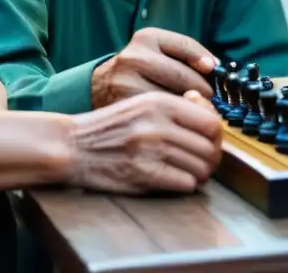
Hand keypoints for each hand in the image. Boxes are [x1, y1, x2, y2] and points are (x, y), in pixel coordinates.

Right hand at [65, 91, 222, 193]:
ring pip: (201, 167)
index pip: (211, 122)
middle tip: (204, 162)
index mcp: (162, 103)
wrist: (71, 145)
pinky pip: (185, 183)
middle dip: (211, 158)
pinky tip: (175, 180)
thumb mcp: (143, 103)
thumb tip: (210, 114)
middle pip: (210, 147)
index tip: (209, 141)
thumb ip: (178, 106)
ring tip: (190, 172)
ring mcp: (151, 150)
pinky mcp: (143, 175)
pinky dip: (185, 185)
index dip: (216, 135)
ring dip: (200, 174)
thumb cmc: (111, 126)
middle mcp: (159, 124)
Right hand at [91, 28, 216, 107]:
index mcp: (146, 38)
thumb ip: (184, 55)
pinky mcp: (123, 107)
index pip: (185, 45)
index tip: (212, 69)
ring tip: (195, 110)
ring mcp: (125, 83)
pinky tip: (178, 121)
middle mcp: (133, 57)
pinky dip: (175, 119)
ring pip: (173, 97)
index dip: (203, 58)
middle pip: (182, 75)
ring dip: (190, 107)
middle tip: (209, 98)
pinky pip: (160, 115)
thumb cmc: (140, 70)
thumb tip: (213, 67)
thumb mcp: (157, 52)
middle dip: (202, 89)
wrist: (99, 88)